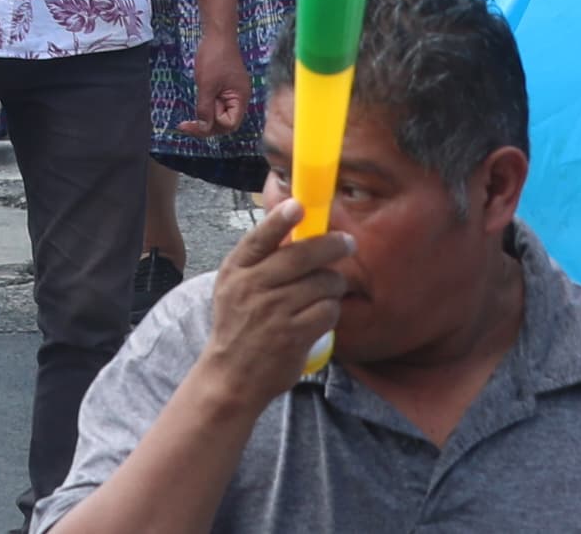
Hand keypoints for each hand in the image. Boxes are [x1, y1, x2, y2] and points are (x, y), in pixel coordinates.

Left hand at [187, 28, 252, 136]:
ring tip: (188, 117)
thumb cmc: (214, 57)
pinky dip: (206, 105)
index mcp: (240, 99)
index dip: (213, 124)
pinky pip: (217, 103)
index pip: (230, 124)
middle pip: (224, 122)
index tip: (197, 118)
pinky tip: (197, 102)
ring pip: (219, 113)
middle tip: (185, 125)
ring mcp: (232, 92)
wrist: (217, 34)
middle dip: (206, 124)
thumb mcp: (206, 85)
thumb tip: (204, 128)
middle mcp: (239, 98)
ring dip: (205, 115)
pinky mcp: (225, 87)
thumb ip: (205, 108)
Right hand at [188, 196, 349, 407]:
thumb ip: (257, 261)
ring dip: (334, 283)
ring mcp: (273, 311)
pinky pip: (327, 311)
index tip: (299, 206)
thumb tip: (293, 230)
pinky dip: (331, 309)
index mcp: (236, 270)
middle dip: (331, 245)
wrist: (233, 373)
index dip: (280, 220)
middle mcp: (252, 287)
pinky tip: (325, 311)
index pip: (258, 238)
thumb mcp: (233, 287)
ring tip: (332, 287)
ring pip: (320, 284)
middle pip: (300, 256)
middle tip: (347, 243)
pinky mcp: (293, 335)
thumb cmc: (238, 324)